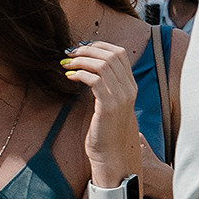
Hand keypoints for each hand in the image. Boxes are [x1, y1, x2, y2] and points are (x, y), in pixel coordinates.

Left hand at [64, 39, 143, 174]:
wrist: (111, 153)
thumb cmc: (105, 128)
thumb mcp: (109, 102)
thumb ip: (105, 84)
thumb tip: (88, 65)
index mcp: (131, 85)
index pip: (120, 53)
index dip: (99, 46)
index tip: (81, 48)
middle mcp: (129, 89)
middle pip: (111, 55)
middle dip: (87, 50)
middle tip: (69, 54)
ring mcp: (121, 97)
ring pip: (102, 65)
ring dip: (81, 60)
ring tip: (67, 64)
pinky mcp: (109, 106)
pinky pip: (94, 80)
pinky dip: (79, 74)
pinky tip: (69, 77)